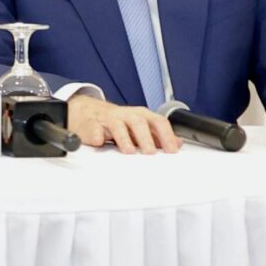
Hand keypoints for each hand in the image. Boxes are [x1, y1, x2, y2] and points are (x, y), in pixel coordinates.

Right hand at [64, 92, 179, 153]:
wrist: (88, 112)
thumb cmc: (117, 122)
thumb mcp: (140, 126)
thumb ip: (158, 135)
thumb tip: (178, 143)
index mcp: (140, 115)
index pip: (158, 122)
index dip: (166, 135)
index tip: (172, 150)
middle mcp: (126, 115)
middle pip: (139, 122)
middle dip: (146, 138)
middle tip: (150, 153)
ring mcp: (108, 119)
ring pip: (118, 125)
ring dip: (124, 138)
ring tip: (129, 151)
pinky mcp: (92, 125)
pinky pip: (95, 129)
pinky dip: (97, 135)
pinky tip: (99, 142)